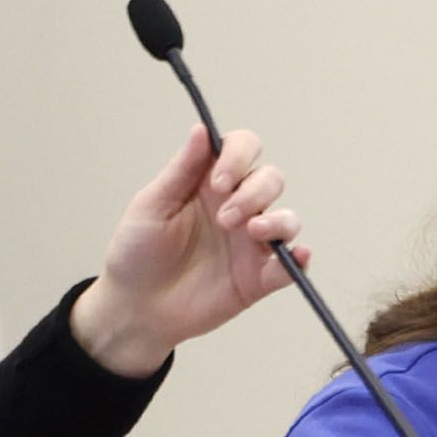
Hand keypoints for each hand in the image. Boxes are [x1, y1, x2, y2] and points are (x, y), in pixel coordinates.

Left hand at [68, 125, 306, 375]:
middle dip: (255, 192)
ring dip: (277, 220)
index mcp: (210, 184)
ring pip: (287, 219)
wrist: (134, 308)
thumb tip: (202, 129)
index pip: (243, 150)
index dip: (239, 156)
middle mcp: (237, 208)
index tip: (219, 180)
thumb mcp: (152, 205)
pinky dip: (301, 260)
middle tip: (225, 217)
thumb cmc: (137, 253)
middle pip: (271, 180)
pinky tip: (298, 256)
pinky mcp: (258, 279)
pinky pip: (291, 267)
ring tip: (250, 232)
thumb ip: (182, 170)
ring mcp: (250, 244)